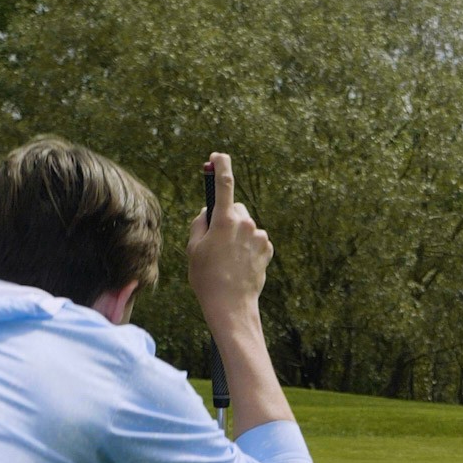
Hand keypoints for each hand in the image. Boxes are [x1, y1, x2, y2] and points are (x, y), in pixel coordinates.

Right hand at [187, 153, 272, 331]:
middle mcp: (245, 224)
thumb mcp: (193, 248)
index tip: (217, 156)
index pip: (224, 184)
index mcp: (224, 221)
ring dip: (237, 234)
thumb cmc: (207, 277)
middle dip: (226, 216)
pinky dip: (248, 246)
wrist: (231, 305)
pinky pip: (256, 239)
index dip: (221, 166)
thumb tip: (208, 212)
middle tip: (215, 239)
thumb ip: (200, 223)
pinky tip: (241, 263)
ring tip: (228, 258)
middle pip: (235, 208)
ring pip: (246, 225)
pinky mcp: (268, 248)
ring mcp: (259, 236)